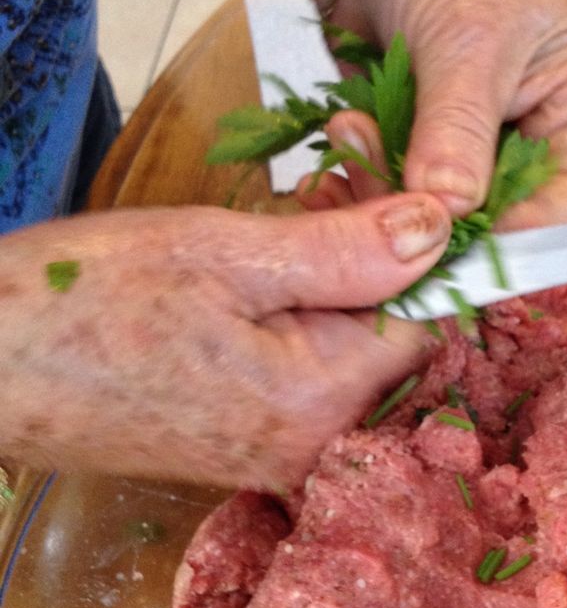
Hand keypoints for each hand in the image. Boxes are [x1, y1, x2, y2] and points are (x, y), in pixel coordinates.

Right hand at [0, 195, 450, 488]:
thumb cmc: (85, 304)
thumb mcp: (224, 252)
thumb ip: (346, 247)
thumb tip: (440, 228)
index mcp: (320, 402)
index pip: (426, 319)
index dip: (418, 240)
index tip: (383, 169)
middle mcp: (314, 444)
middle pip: (388, 332)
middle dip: (376, 242)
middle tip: (340, 158)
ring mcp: (279, 450)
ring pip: (349, 343)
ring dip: (340, 263)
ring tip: (308, 191)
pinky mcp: (249, 440)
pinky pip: (308, 366)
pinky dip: (305, 304)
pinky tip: (277, 251)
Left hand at [312, 0, 566, 229]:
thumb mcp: (466, 40)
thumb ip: (458, 132)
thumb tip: (449, 213)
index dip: (529, 238)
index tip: (461, 242)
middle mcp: (541, 145)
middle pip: (511, 227)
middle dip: (447, 224)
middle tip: (388, 198)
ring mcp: (478, 158)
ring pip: (446, 223)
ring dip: (391, 197)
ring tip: (354, 135)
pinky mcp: (423, 160)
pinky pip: (399, 203)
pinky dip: (365, 186)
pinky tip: (342, 144)